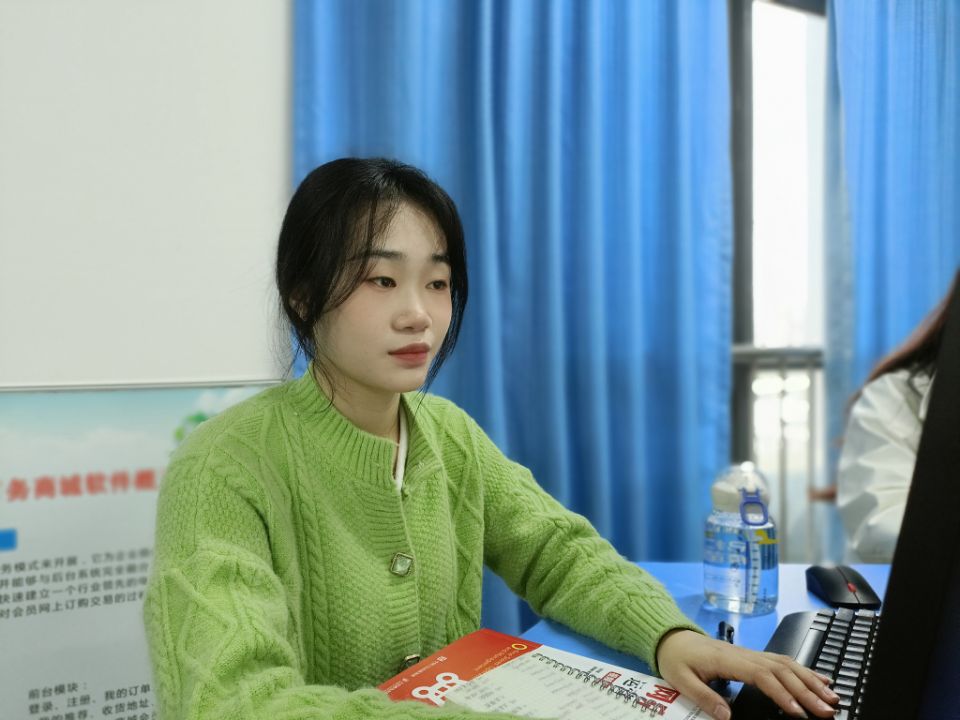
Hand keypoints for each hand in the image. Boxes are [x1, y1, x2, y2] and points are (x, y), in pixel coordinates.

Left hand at [655, 629, 838, 718]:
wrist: (672, 637)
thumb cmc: (677, 658)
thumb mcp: (681, 680)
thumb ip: (703, 697)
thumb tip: (725, 716)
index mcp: (728, 660)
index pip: (762, 676)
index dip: (782, 694)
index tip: (798, 712)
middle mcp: (745, 654)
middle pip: (782, 671)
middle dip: (807, 691)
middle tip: (827, 711)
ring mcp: (751, 653)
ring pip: (787, 664)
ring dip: (810, 680)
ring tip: (832, 697)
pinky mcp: (753, 656)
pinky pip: (782, 661)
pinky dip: (804, 670)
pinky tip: (819, 679)